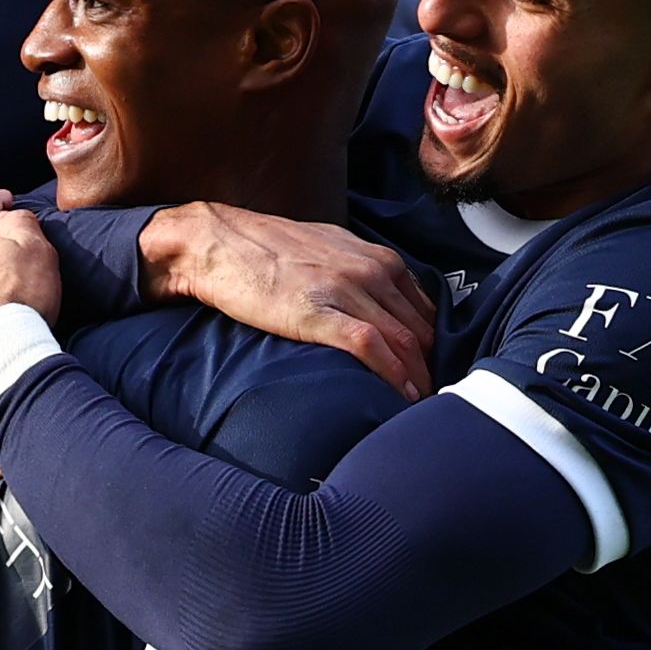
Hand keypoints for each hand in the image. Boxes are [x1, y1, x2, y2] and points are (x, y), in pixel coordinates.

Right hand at [138, 203, 436, 395]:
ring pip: (403, 340)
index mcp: (376, 258)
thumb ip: (360, 273)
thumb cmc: (267, 250)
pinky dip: (392, 374)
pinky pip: (371, 346)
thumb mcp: (328, 251)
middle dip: (431, 367)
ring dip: (417, 378)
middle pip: (420, 329)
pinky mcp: (318, 312)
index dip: (433, 346)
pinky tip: (400, 395)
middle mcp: (370, 270)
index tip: (432, 372)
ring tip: (422, 406)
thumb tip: (382, 306)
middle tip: (433, 398)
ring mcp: (346, 290)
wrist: (217, 243)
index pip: (424, 309)